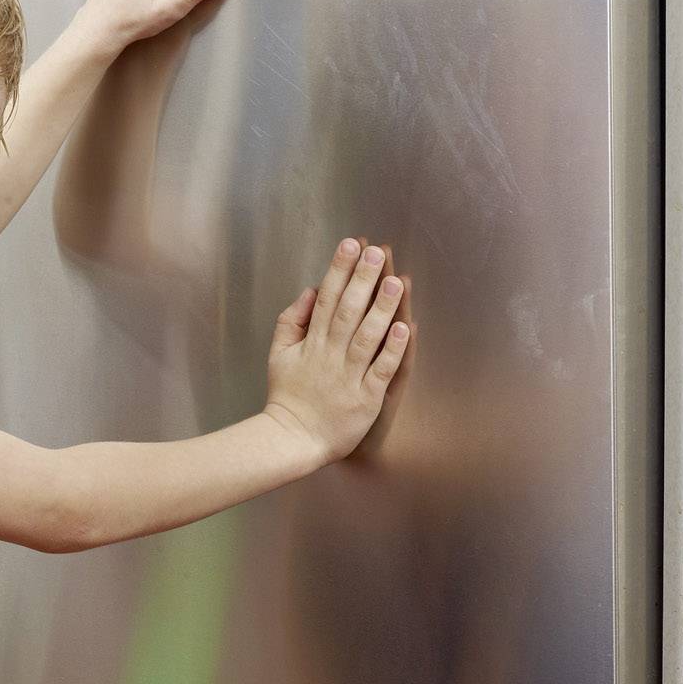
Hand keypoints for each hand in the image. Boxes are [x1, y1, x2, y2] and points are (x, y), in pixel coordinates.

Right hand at [263, 237, 413, 466]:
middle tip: (377, 252)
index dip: (339, 269)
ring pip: (367, 336)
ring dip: (382, 308)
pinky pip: (381, 370)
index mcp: (311, 342)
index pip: (327, 298)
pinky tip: (404, 327)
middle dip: (362, 279)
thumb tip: (311, 291)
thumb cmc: (288, 396)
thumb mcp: (278, 354)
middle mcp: (330, 355)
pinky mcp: (366, 398)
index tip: (351, 244)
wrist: (292, 440)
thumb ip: (292, 321)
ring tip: (395, 281)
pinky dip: (392, 349)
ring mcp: (349, 376)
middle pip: (348, 311)